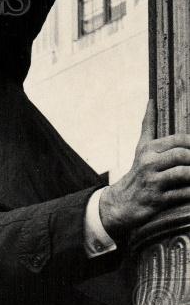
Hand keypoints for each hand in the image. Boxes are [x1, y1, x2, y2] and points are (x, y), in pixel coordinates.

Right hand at [100, 101, 189, 236]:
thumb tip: (151, 101)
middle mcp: (148, 164)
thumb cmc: (138, 172)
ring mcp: (152, 182)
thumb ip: (148, 125)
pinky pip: (181, 194)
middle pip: (181, 155)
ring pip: (183, 173)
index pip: (179, 140)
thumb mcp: (141, 148)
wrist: (121, 203)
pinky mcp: (156, 200)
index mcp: (149, 149)